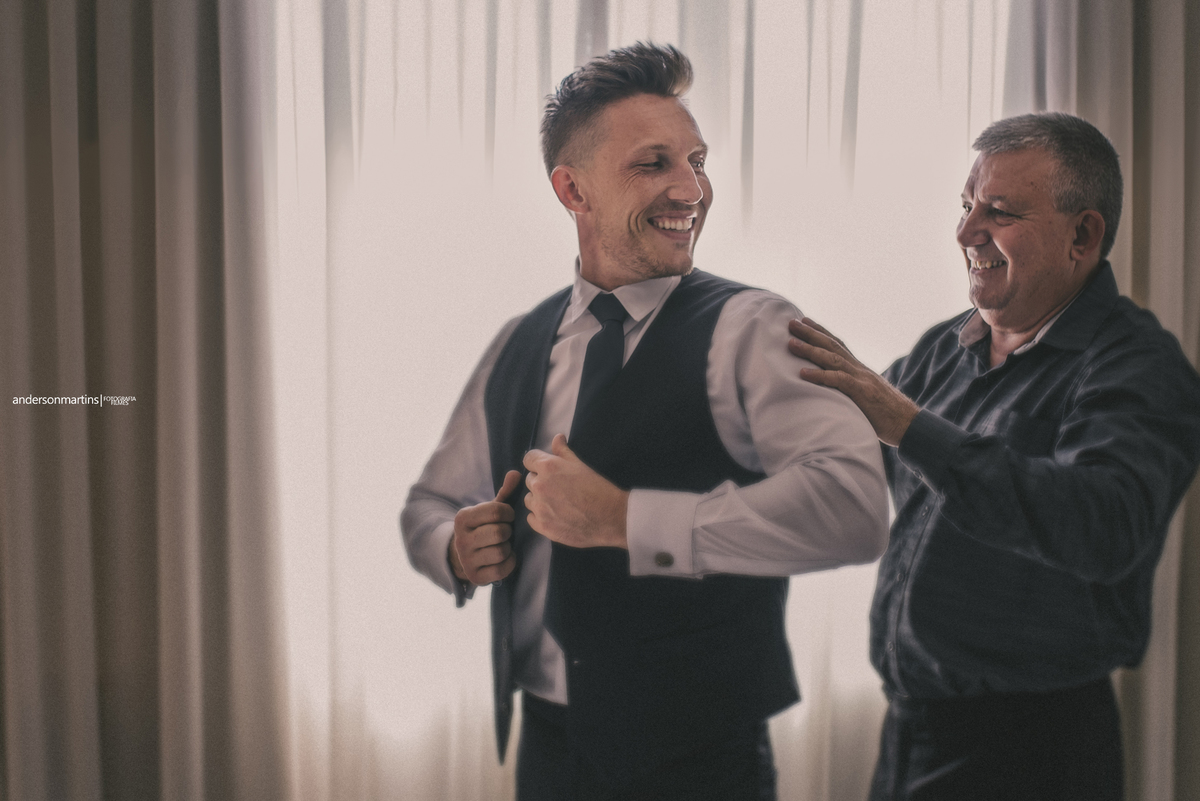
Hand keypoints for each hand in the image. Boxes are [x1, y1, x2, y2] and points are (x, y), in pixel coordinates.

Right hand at [449, 470, 521, 584]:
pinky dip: (509, 563)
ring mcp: (466, 560)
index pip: (496, 511)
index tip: (507, 516)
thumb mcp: (491, 510)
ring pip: (501, 552)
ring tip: (503, 545)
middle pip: (499, 532)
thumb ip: (505, 493)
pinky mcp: (475, 577)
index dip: (508, 513)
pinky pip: (502, 569)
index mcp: (462, 518)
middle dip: (508, 531)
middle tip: (505, 532)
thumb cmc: (483, 528)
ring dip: (508, 548)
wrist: (464, 556)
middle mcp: (460, 539)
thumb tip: (516, 472)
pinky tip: (505, 558)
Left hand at [523, 434, 628, 548]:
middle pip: (529, 479)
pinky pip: (531, 517)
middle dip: (541, 481)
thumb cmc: (598, 489)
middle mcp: (539, 486)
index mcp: (548, 467)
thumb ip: (563, 451)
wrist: (610, 517)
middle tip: (559, 488)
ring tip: (558, 503)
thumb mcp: (580, 465)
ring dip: (539, 499)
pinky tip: (556, 516)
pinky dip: (540, 516)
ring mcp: (539, 507)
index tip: (546, 468)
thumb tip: (557, 438)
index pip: (528, 459)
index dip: (537, 462)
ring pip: (529, 499)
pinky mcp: (542, 526)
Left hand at [787, 317, 919, 446]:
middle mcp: (859, 370)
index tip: (806, 321)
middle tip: (791, 323)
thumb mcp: (866, 397)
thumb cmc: (887, 415)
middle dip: (811, 334)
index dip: (822, 332)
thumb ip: (851, 390)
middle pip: (832, 346)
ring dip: (810, 350)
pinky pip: (838, 381)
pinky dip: (819, 376)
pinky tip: (802, 373)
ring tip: (791, 343)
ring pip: (832, 359)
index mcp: (860, 370)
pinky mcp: (862, 393)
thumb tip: (835, 391)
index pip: (839, 345)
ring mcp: (861, 379)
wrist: (909, 425)